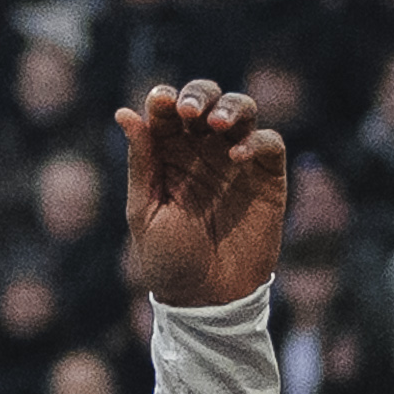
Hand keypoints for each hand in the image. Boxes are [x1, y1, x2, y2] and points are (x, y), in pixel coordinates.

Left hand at [116, 76, 292, 309]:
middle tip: (191, 112)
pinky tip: (237, 158)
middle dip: (199, 94)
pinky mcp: (266, 177)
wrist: (207, 299)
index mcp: (169, 154)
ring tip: (218, 124)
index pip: (168, 111)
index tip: (161, 102)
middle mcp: (203, 150)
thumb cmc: (169, 260)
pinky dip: (256, 141)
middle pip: (207, 100)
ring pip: (242, 111)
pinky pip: (268, 143)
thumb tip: (124, 113)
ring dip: (231, 107)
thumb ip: (142, 163)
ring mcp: (236, 160)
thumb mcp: (145, 211)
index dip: (165, 99)